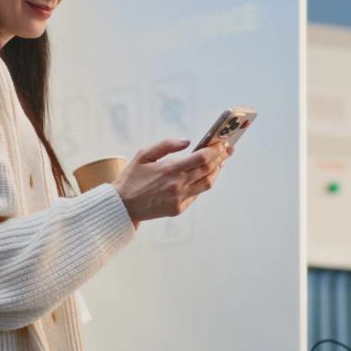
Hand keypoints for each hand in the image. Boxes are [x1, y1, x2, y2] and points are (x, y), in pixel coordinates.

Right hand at [113, 138, 231, 225]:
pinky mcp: (179, 209)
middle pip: (208, 170)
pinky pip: (197, 194)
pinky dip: (203, 183)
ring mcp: (180, 198)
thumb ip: (167, 145)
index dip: (215, 150)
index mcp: (170, 169)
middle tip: (227, 150)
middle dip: (221, 158)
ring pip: (207, 184)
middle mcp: (178, 184)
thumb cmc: (131, 178)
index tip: (221, 143)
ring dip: (216, 172)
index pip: (202, 158)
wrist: (122, 206)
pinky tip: (205, 176)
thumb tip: (187, 141)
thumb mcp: (144, 154)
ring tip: (220, 162)